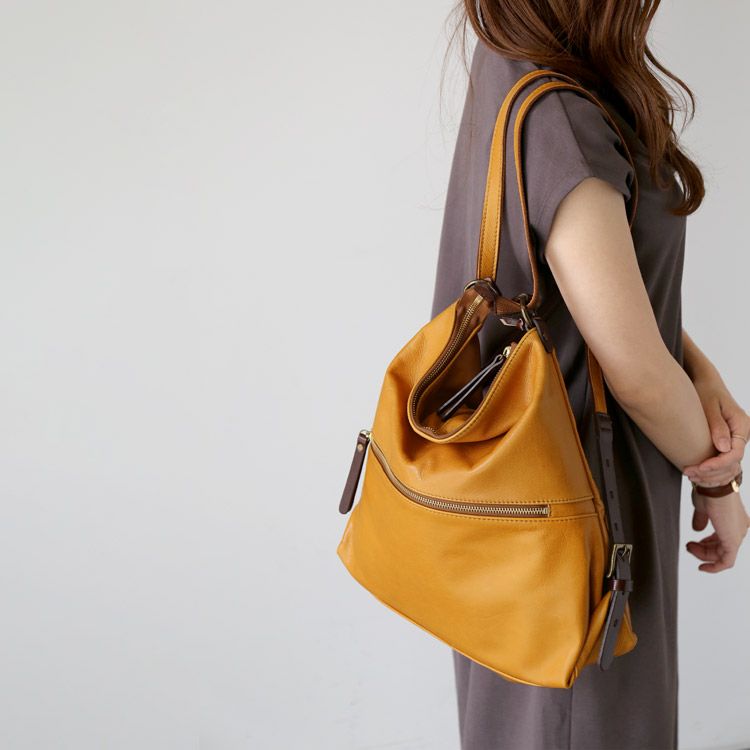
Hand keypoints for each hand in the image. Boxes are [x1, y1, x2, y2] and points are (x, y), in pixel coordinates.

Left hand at [683, 373, 748, 488]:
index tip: (700, 467)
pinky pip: (721, 461)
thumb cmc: (706, 390)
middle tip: (688, 472)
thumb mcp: (710, 406)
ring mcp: (734, 438)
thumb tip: (723, 448)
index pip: (735, 453)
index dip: (718, 464)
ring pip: (727, 465)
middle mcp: (741, 434)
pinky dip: (710, 469)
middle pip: (731, 463)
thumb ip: (717, 426)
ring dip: (709, 474)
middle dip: (710, 472)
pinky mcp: (724, 441)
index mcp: (741, 425)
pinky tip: (694, 471)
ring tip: (688, 474)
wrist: (704, 381)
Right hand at [686, 489, 749, 571]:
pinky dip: (714, 566)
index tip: (693, 545)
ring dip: (703, 555)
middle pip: (721, 548)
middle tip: (688, 546)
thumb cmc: (709, 490)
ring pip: (722, 555)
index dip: (707, 544)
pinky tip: (703, 567)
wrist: (713, 485)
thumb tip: (697, 529)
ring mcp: (737, 535)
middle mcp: (739, 529)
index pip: (721, 538)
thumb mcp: (703, 508)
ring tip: (689, 548)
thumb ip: (701, 520)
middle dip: (703, 550)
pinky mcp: (733, 541)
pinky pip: (726, 561)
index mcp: (733, 520)